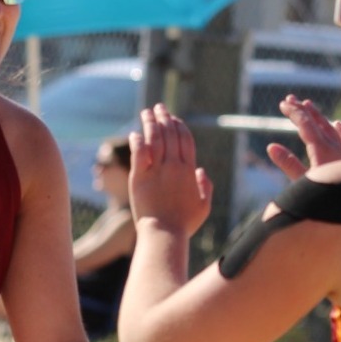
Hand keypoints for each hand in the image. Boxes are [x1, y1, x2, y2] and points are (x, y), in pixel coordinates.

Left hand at [128, 103, 212, 236]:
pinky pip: (138, 152)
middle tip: (159, 108)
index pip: (185, 140)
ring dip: (151, 122)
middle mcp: (174, 166)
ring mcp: (156, 170)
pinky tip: (135, 133)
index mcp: (189, 171)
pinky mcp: (139, 177)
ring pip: (154, 139)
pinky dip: (138, 140)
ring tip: (146, 112)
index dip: (180, 125)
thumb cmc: (183, 224)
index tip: (174, 118)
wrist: (164, 234)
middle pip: (170, 134)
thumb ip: (205, 186)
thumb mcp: (203, 207)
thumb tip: (200, 170)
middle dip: (165, 117)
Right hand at [269, 95, 340, 180]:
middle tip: (291, 99)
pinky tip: (339, 126)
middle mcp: (338, 149)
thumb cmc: (331, 203)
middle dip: (304, 111)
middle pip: (319, 124)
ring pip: (334, 130)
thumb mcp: (304, 186)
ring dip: (320, 118)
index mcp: (322, 152)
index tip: (283, 103)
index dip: (294, 112)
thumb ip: (289, 165)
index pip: (306, 125)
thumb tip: (272, 146)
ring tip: (310, 106)